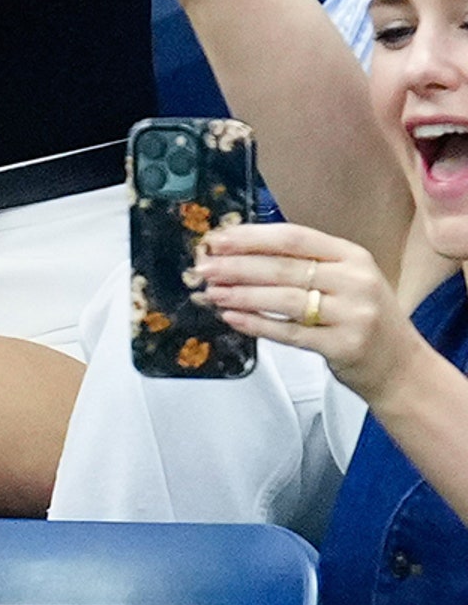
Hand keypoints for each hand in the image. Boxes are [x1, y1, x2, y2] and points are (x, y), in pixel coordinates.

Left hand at [196, 221, 429, 400]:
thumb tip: (238, 254)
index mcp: (352, 256)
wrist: (400, 367)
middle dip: (236, 267)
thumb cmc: (362, 318)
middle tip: (203, 269)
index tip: (217, 240)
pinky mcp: (343, 346)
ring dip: (241, 296)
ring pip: (283, 300)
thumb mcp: (344, 280)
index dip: (251, 238)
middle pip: (283, 268)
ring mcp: (352, 314)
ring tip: (211, 293)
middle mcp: (355, 280)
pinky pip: (289, 333)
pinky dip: (257, 324)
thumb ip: (302, 266)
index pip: (294, 238)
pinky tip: (232, 319)